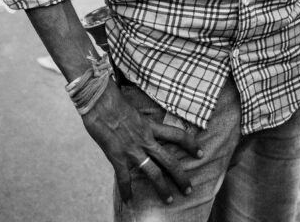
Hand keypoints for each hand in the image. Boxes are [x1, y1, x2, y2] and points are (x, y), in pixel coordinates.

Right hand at [81, 80, 200, 203]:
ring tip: (170, 200)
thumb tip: (140, 124)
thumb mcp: (133, 108)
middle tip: (189, 189)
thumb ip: (139, 120)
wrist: (98, 100)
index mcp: (150, 126)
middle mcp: (145, 139)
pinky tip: (129, 201)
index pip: (177, 134)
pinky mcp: (117, 157)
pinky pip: (124, 179)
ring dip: (162, 188)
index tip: (201, 153)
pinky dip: (126, 191)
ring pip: (153, 173)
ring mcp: (132, 150)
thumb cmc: (113, 99)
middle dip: (181, 176)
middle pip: (169, 160)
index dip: (190, 144)